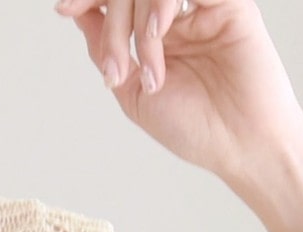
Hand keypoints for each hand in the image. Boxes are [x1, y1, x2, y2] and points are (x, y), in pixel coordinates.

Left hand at [53, 0, 302, 187]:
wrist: (241, 147)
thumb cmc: (194, 128)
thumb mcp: (134, 94)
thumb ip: (106, 50)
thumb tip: (75, 12)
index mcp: (155, 34)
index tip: (62, 8)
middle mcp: (178, 14)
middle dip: (113, 23)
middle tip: (116, 70)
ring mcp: (203, 6)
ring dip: (138, 22)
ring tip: (151, 70)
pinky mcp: (231, 4)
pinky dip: (165, 0)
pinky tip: (161, 29)